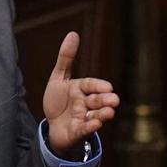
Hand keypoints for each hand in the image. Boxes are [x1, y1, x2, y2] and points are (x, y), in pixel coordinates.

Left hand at [43, 32, 119, 153]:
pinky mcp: (78, 133)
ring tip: (109, 112)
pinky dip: (90, 127)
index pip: (90, 85)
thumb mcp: (59, 78)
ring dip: (102, 114)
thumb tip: (73, 33)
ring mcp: (83, 119)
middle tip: (114, 100)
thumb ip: (66, 58)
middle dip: (104, 100)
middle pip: (96, 101)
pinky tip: (95, 124)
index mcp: (81, 90)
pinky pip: (84, 130)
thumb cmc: (58, 102)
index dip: (98, 86)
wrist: (52, 127)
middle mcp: (85, 104)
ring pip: (95, 116)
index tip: (107, 87)